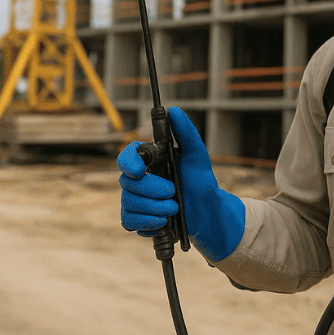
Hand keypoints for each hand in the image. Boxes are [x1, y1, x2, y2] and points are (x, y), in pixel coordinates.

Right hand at [119, 106, 245, 261]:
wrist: (206, 213)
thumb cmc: (200, 182)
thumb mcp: (197, 156)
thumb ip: (187, 133)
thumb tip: (175, 111)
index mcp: (150, 161)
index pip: (127, 157)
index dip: (128, 162)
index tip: (140, 170)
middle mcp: (138, 179)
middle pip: (128, 183)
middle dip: (152, 190)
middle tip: (173, 192)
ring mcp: (134, 199)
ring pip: (129, 203)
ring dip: (154, 208)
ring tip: (173, 208)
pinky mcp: (136, 219)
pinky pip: (130, 222)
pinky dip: (148, 223)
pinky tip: (163, 222)